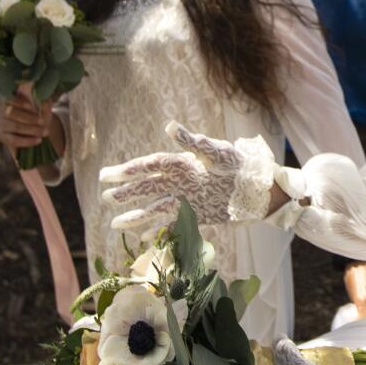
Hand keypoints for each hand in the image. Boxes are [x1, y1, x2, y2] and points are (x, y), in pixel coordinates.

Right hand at [0, 86, 55, 155]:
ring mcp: (1, 123)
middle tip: (43, 122)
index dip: (19, 102)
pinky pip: (14, 140)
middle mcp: (3, 110)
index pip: (9, 98)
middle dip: (29, 118)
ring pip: (15, 126)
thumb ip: (44, 105)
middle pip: (11, 113)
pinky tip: (38, 140)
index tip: (31, 106)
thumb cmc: (41, 116)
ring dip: (31, 129)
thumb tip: (43, 101)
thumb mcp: (44, 108)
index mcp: (11, 98)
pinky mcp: (2, 136)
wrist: (39, 132)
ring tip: (44, 132)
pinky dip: (27, 140)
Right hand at [100, 122, 275, 231]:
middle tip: (105, 197)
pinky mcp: (196, 215)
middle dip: (126, 192)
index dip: (130, 170)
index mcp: (184, 163)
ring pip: (154, 207)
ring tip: (114, 223)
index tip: (110, 176)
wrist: (260, 189)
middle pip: (147, 187)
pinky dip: (157, 230)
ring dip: (135, 215)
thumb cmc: (241, 165)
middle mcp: (181, 181)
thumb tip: (169, 127)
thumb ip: (194, 143)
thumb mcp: (219, 153)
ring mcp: (187, 199)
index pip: (151, 165)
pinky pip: (171, 223)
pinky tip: (142, 237)